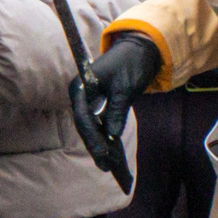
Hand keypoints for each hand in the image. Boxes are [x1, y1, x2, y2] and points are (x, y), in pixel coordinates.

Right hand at [70, 32, 161, 163]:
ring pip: (89, 127)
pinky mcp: (96, 104)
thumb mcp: (126, 89)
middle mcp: (80, 93)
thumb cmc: (130, 65)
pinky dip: (103, 138)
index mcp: (82, 85)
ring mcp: (87, 99)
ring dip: (98, 145)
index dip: (92, 137)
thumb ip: (117, 110)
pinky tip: (112, 154)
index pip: (83, 116)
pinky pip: (97, 124)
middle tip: (106, 166)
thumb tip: (112, 135)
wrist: (138, 50)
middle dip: (94, 146)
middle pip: (84, 125)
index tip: (104, 152)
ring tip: (109, 166)